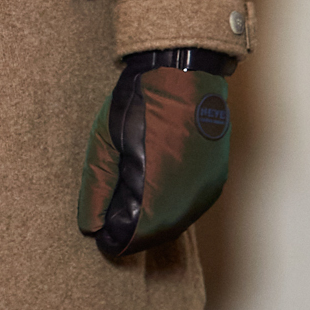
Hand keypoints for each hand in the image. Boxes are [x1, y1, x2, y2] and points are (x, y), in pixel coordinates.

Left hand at [78, 47, 231, 258]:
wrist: (183, 72)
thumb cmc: (139, 104)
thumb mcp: (104, 145)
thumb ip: (97, 190)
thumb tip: (92, 228)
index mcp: (159, 190)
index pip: (133, 237)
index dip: (113, 238)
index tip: (99, 229)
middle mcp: (189, 197)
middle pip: (156, 235)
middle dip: (132, 231)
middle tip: (110, 217)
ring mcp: (207, 188)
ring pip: (175, 223)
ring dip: (152, 221)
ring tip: (129, 201)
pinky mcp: (216, 179)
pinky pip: (190, 207)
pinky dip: (170, 208)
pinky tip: (154, 191)